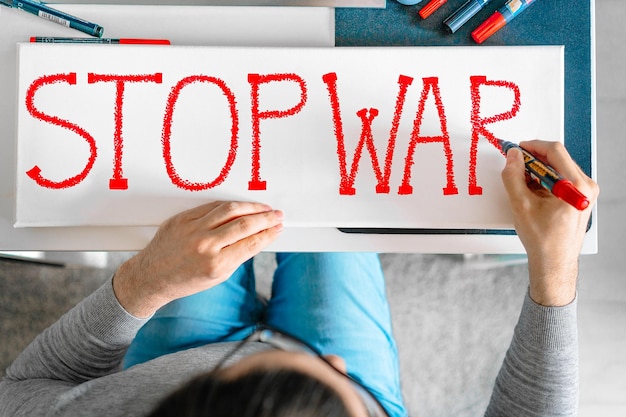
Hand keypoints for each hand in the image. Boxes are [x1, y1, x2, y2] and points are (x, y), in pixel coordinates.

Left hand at [113, 201, 282, 316]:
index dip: (269, 233)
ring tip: (262, 208)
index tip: (277, 228)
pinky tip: (240, 206)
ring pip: (230, 209)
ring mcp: (193, 229)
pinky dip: (229, 205)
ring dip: (251, 207)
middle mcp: (205, 245)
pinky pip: (212, 206)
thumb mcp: (218, 275)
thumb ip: (238, 255)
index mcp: (216, 264)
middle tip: (276, 215)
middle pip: (245, 224)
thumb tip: (258, 237)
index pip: (252, 243)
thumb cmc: (185, 280)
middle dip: (265, 218)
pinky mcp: (183, 218)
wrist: (152, 277)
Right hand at [501, 140, 598, 305]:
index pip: (555, 151)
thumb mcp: (521, 205)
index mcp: (576, 186)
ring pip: (558, 168)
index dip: (532, 146)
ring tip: (522, 183)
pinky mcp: (579, 198)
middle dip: (533, 159)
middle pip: (558, 158)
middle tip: (515, 164)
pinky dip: (544, 180)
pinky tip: (531, 191)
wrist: (554, 262)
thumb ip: (514, 176)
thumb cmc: (544, 240)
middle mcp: (585, 187)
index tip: (518, 149)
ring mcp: (585, 193)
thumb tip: (513, 157)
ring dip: (538, 170)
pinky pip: (561, 179)